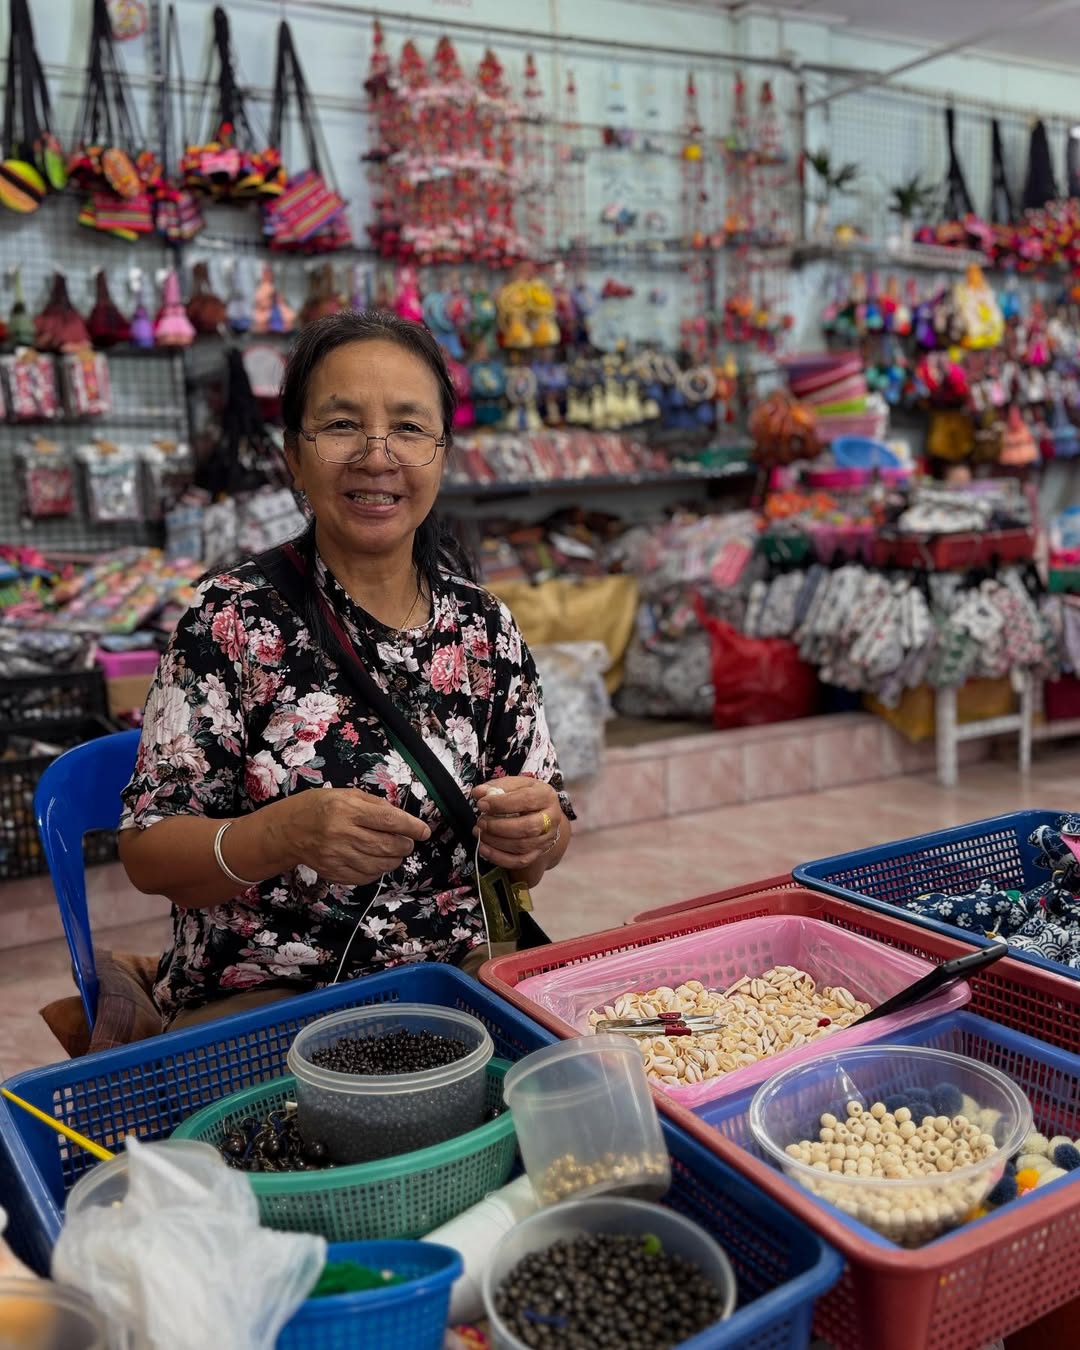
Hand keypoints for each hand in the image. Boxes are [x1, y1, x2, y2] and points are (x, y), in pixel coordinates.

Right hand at [280, 788, 430, 886]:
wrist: (287, 830)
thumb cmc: (318, 807)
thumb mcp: (346, 794)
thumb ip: (375, 805)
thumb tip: (402, 818)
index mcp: (347, 810)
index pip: (389, 820)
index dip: (412, 827)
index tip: (424, 831)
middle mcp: (342, 834)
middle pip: (387, 846)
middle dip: (405, 846)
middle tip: (408, 843)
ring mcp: (337, 856)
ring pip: (379, 865)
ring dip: (394, 860)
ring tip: (393, 852)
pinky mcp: (333, 873)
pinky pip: (365, 878)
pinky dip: (377, 871)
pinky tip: (376, 862)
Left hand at [472, 776, 562, 871]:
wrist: (541, 813)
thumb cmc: (525, 796)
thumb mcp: (514, 784)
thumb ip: (496, 786)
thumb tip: (478, 793)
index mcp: (546, 796)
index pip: (525, 800)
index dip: (501, 804)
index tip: (481, 804)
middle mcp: (551, 818)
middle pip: (526, 827)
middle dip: (498, 826)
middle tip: (481, 822)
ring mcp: (546, 838)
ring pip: (521, 846)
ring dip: (495, 841)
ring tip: (479, 832)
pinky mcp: (538, 853)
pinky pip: (519, 861)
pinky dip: (499, 857)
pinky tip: (484, 849)